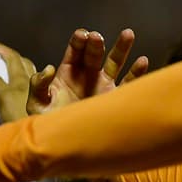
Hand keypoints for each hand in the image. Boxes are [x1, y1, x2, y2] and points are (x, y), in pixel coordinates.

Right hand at [0, 40, 35, 121]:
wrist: (46, 138)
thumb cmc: (28, 119)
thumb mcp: (6, 99)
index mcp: (22, 79)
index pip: (11, 56)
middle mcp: (32, 83)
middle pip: (20, 62)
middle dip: (6, 55)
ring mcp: (38, 94)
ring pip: (26, 73)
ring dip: (14, 66)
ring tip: (3, 67)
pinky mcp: (39, 106)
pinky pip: (29, 86)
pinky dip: (18, 81)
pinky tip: (16, 89)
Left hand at [29, 28, 148, 113]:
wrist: (65, 147)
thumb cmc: (49, 123)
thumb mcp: (37, 104)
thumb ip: (39, 85)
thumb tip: (48, 68)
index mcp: (67, 73)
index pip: (73, 52)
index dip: (78, 42)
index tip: (82, 35)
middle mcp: (87, 76)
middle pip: (93, 54)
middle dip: (96, 44)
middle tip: (97, 37)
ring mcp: (103, 86)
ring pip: (114, 63)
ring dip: (121, 49)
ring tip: (128, 34)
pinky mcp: (115, 99)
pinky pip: (128, 83)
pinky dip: (136, 72)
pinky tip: (143, 61)